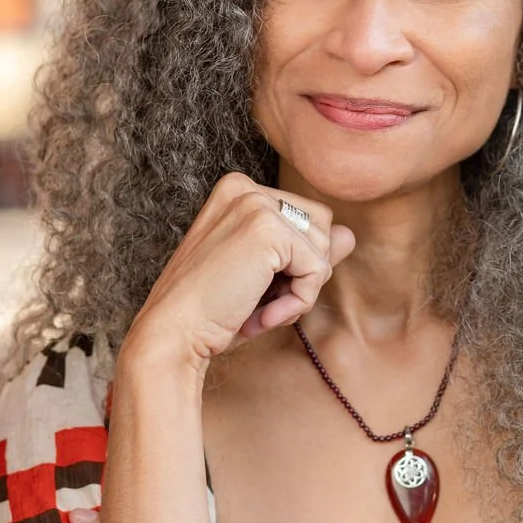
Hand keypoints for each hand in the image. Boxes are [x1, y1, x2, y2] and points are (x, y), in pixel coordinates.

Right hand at [121, 173, 355, 377]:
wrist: (173, 334)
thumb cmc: (212, 312)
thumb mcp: (263, 277)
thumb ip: (304, 252)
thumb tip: (350, 235)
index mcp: (238, 191)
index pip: (306, 221)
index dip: (292, 266)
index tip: (251, 289)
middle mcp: (246, 188)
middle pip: (322, 229)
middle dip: (301, 274)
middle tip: (257, 301)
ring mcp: (256, 205)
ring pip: (324, 250)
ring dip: (299, 292)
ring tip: (256, 308)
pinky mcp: (268, 230)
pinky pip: (318, 270)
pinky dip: (297, 303)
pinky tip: (261, 315)